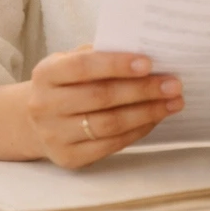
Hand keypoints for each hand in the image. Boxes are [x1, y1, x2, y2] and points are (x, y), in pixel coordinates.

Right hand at [26, 46, 183, 168]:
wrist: (35, 122)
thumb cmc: (67, 84)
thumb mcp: (72, 62)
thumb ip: (101, 55)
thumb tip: (145, 53)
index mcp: (46, 74)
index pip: (82, 66)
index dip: (116, 64)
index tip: (149, 63)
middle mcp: (44, 105)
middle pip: (101, 97)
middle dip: (142, 90)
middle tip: (174, 84)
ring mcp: (54, 135)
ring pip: (109, 124)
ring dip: (147, 112)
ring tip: (173, 102)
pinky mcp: (68, 157)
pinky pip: (111, 144)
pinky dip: (138, 130)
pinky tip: (155, 118)